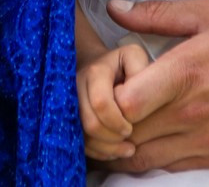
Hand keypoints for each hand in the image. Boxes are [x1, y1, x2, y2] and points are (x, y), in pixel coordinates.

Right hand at [77, 43, 150, 162]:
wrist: (99, 67)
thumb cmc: (123, 65)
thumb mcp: (135, 57)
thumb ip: (140, 71)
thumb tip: (138, 97)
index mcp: (95, 72)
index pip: (101, 103)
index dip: (117, 121)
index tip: (131, 127)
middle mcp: (76, 87)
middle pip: (90, 124)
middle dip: (112, 138)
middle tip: (129, 140)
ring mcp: (69, 103)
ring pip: (83, 136)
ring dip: (106, 148)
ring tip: (126, 150)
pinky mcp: (68, 117)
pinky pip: (79, 142)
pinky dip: (98, 151)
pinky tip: (114, 151)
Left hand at [107, 0, 208, 172]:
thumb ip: (158, 13)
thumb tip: (115, 9)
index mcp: (188, 72)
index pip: (126, 103)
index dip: (105, 97)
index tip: (105, 83)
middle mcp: (195, 113)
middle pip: (128, 134)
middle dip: (107, 123)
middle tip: (101, 107)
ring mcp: (208, 141)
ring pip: (143, 158)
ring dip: (124, 145)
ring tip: (118, 125)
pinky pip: (170, 168)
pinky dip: (150, 157)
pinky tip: (148, 138)